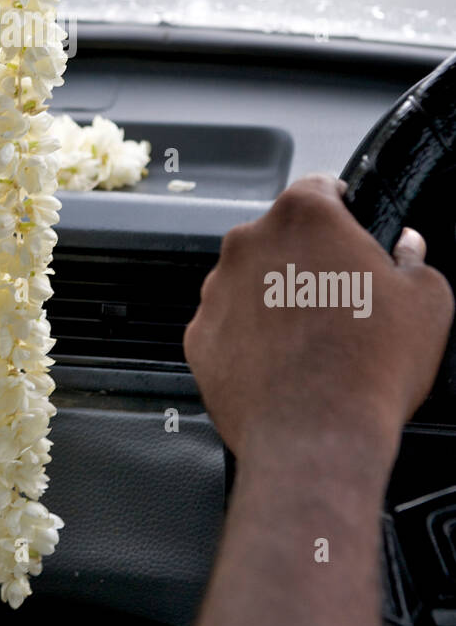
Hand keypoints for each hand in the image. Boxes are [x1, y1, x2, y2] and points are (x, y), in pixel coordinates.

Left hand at [183, 174, 453, 468]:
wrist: (315, 438)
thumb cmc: (371, 366)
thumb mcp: (427, 302)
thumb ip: (415, 259)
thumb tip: (408, 248)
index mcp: (304, 217)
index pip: (320, 187)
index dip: (341, 207)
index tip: (349, 226)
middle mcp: (249, 241)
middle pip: (281, 238)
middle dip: (308, 262)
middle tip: (340, 303)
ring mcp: (216, 289)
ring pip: (250, 282)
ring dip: (275, 301)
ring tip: (311, 344)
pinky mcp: (198, 336)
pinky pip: (228, 327)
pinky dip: (249, 341)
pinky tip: (282, 368)